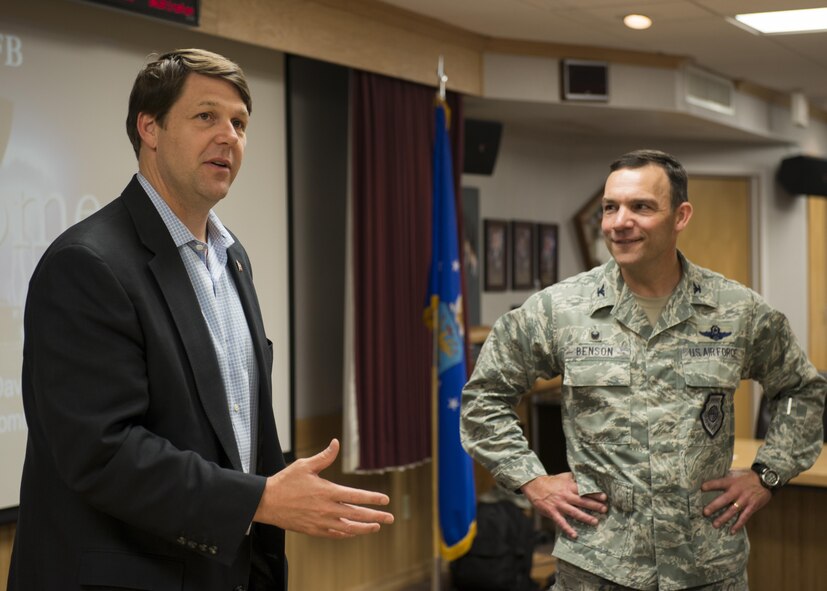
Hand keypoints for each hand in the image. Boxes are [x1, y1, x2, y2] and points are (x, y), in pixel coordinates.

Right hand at [253, 438, 393, 537]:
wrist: (267, 502)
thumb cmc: (285, 482)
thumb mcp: (305, 465)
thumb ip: (324, 457)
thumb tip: (336, 443)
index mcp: (327, 491)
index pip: (356, 496)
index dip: (372, 498)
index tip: (385, 500)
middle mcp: (326, 509)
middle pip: (357, 514)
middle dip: (376, 516)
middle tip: (390, 518)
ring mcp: (321, 522)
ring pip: (348, 528)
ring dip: (364, 528)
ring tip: (376, 527)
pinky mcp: (313, 531)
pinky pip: (335, 535)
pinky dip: (347, 534)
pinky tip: (354, 532)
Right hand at [521, 472, 606, 538]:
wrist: (534, 485)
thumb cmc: (549, 481)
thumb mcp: (562, 476)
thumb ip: (573, 478)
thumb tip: (585, 476)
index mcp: (568, 487)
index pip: (584, 490)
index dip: (594, 493)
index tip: (604, 497)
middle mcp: (565, 496)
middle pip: (582, 501)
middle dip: (594, 506)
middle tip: (604, 509)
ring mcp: (559, 505)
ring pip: (574, 512)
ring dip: (585, 517)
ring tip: (595, 522)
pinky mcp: (552, 512)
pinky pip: (561, 522)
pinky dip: (568, 529)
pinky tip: (574, 535)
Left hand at [701, 469, 771, 533]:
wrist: (766, 480)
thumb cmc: (748, 476)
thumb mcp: (736, 472)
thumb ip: (726, 476)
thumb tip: (712, 476)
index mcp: (732, 482)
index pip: (719, 483)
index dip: (710, 485)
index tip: (701, 488)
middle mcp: (737, 491)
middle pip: (724, 499)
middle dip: (714, 506)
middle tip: (705, 512)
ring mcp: (745, 500)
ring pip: (733, 510)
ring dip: (724, 518)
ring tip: (715, 524)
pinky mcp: (752, 507)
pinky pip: (744, 517)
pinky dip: (738, 524)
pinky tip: (732, 531)